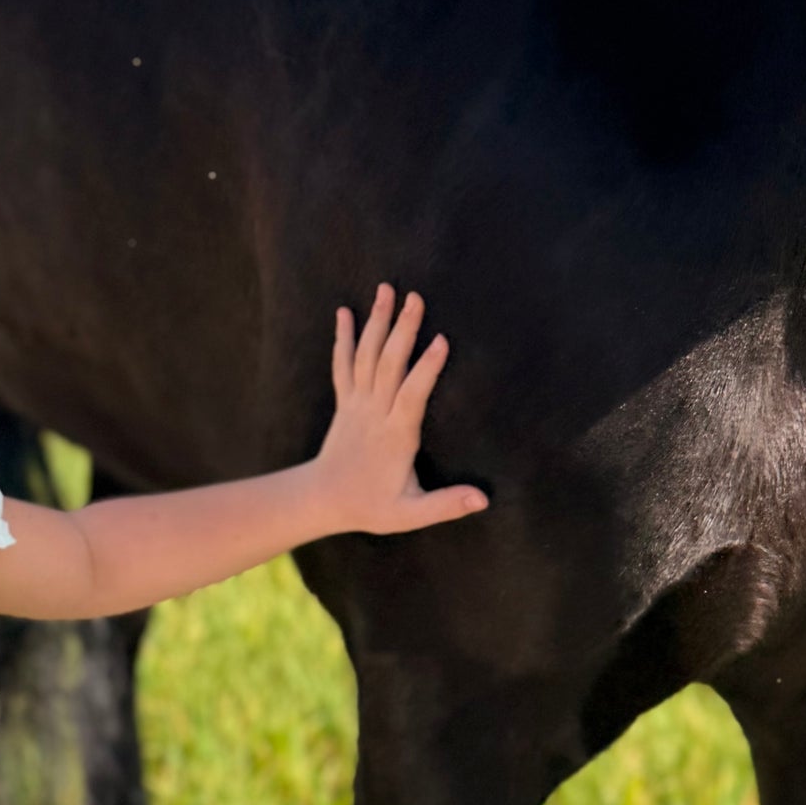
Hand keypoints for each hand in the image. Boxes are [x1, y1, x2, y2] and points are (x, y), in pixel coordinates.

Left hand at [316, 284, 487, 534]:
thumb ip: (445, 505)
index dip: (426, 369)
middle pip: (388, 365)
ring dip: (376, 322)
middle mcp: (373, 413)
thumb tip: (483, 499)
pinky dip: (343, 338)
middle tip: (417, 297)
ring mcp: (356, 404)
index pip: (411, 396)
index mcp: (395, 437)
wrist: (322, 500)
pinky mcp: (344, 401)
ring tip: (386, 289)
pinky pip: (342, 364)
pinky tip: (345, 312)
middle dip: (403, 329)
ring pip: (366, 357)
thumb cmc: (370, 506)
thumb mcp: (409, 514)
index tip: (442, 340)